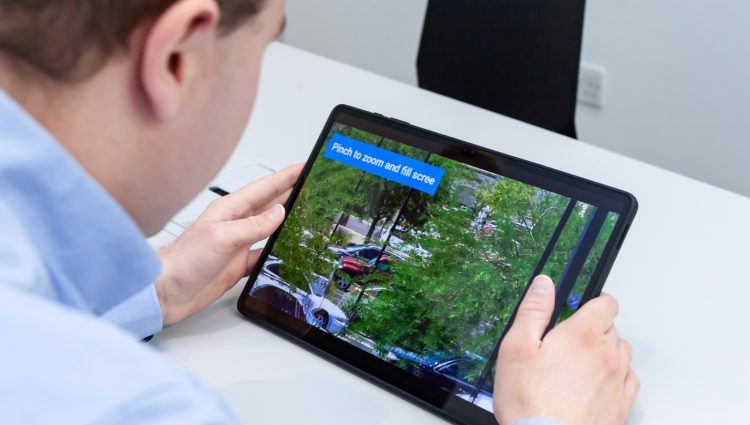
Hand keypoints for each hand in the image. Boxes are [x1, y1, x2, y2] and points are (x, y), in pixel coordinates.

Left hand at [155, 164, 302, 325]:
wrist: (165, 293)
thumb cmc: (181, 261)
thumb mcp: (221, 237)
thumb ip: (252, 226)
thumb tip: (278, 214)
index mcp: (229, 210)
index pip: (264, 189)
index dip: (285, 177)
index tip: (304, 168)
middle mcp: (234, 224)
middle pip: (270, 205)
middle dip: (292, 194)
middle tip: (312, 186)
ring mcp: (237, 244)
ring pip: (270, 229)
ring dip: (287, 223)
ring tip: (307, 215)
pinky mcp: (237, 264)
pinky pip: (264, 255)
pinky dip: (277, 252)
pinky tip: (287, 251)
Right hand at [493, 276, 638, 424]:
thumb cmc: (529, 402)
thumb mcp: (516, 347)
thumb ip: (534, 310)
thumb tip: (544, 284)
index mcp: (582, 335)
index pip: (606, 303)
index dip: (594, 301)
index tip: (580, 307)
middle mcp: (607, 355)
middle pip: (611, 328)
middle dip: (592, 329)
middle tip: (567, 342)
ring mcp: (617, 381)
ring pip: (621, 353)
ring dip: (605, 352)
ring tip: (579, 365)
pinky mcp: (621, 405)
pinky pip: (628, 380)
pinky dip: (616, 376)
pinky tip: (595, 384)